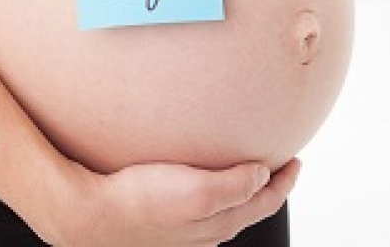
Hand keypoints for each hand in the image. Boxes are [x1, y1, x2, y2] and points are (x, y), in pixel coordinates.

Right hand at [43, 158, 300, 245]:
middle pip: (251, 206)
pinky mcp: (167, 218)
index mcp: (221, 222)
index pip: (266, 201)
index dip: (285, 181)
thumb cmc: (141, 203)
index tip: (296, 159)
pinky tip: (207, 177)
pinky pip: (205, 205)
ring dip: (246, 188)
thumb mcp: (198, 192)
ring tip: (249, 167)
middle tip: (280, 162)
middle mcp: (208, 230)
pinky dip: (220, 190)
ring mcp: (187, 227)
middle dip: (270, 185)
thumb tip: (263, 175)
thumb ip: (235, 185)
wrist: (93, 215)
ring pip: (228, 207)